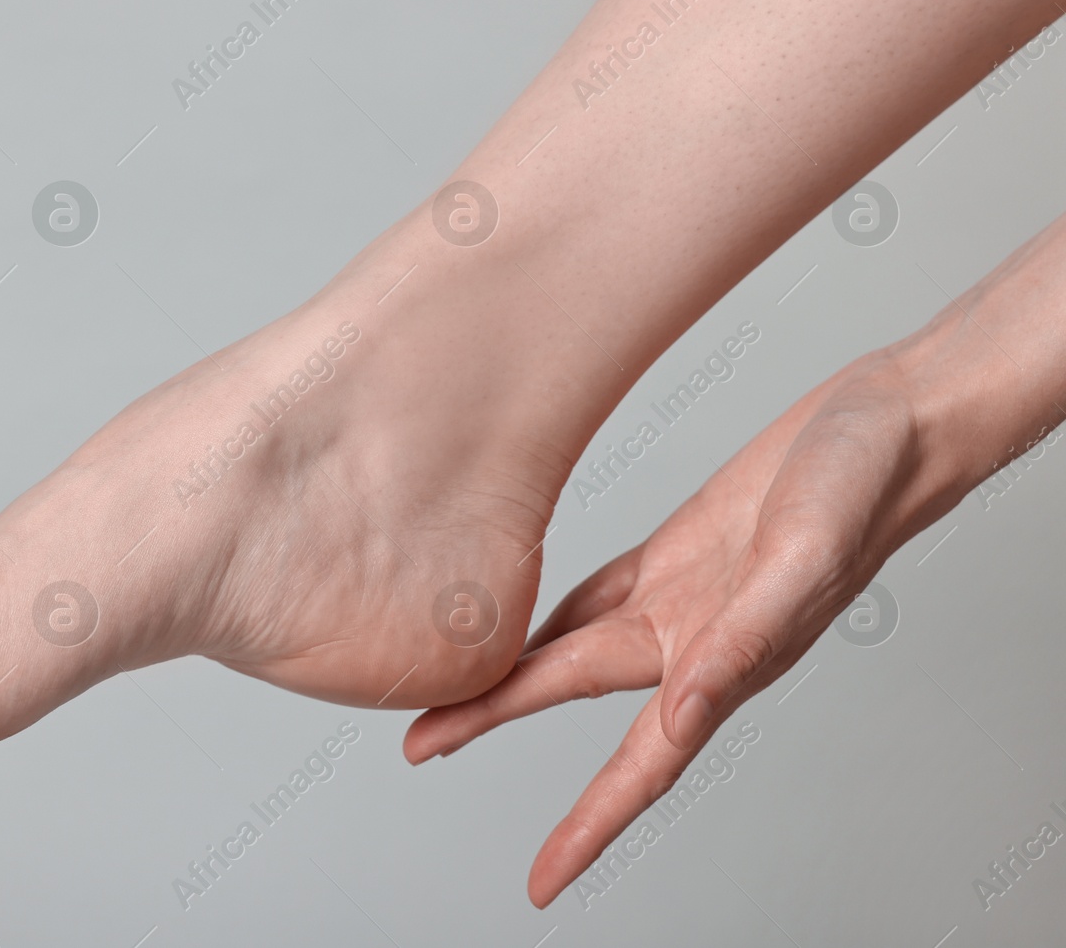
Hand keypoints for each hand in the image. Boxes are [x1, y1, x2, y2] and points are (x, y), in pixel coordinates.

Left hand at [404, 352, 957, 905]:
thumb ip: (746, 636)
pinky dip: (551, 613)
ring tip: (448, 697)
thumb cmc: (865, 488)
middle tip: (418, 746)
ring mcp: (680, 593)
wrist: (888, 424)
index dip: (592, 824)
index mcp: (724, 657)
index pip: (643, 761)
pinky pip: (596, 591)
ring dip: (513, 673)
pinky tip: (519, 627)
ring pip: (571, 643)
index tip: (544, 882)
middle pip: (568, 689)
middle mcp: (691, 637)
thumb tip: (685, 710)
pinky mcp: (676, 546)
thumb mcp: (805, 560)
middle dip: (492, 721)